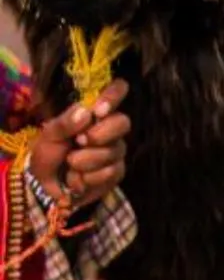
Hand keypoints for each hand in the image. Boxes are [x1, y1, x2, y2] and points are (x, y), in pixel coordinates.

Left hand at [31, 81, 130, 207]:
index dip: (114, 95)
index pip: (116, 91)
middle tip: (79, 141)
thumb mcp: (49, 136)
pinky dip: (88, 178)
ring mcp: (115, 150)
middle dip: (99, 135)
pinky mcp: (116, 172)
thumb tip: (86, 112)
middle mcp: (110, 129)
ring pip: (113, 151)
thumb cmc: (48, 154)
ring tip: (70, 165)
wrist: (45, 187)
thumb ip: (65, 123)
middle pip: (123, 122)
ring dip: (86, 161)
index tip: (99, 110)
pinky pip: (109, 172)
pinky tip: (78, 179)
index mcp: (94, 113)